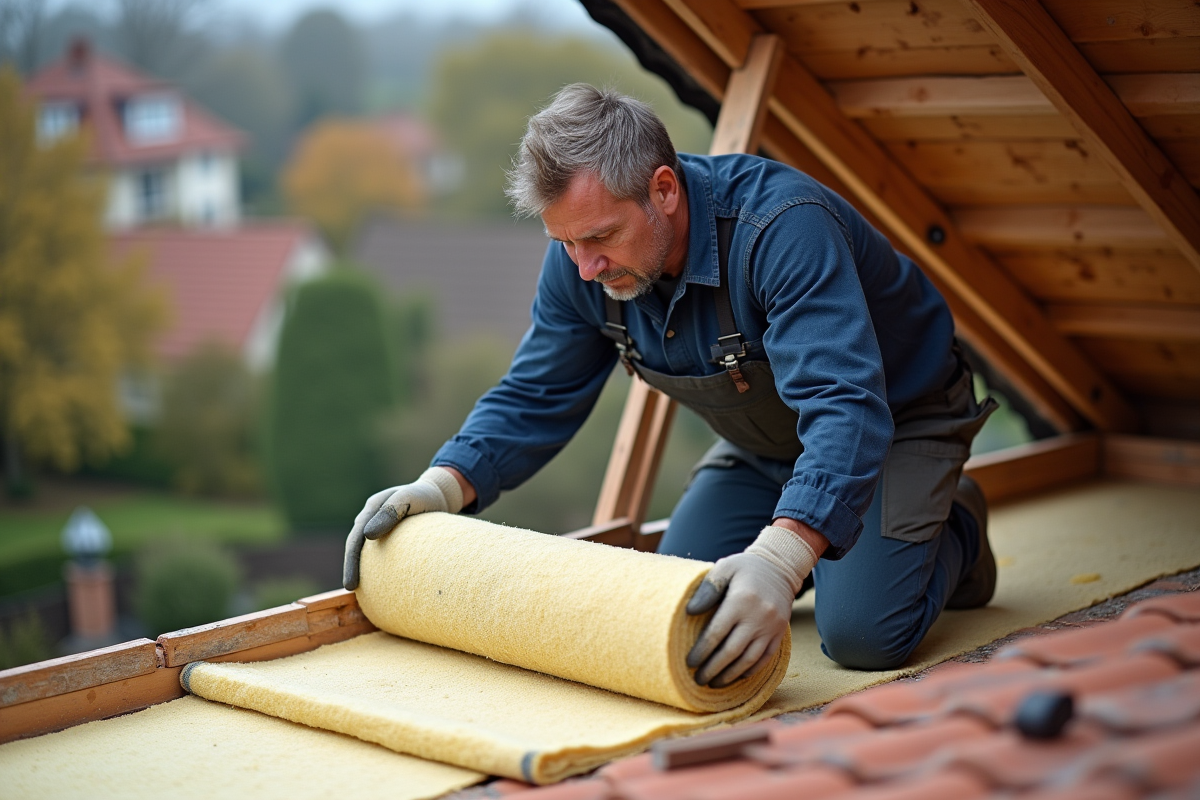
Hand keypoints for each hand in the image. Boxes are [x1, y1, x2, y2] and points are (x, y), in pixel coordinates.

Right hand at [342, 467, 465, 589]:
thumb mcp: (408, 498)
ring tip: (362, 591)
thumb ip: (390, 512)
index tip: (351, 582)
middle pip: (356, 546)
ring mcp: (380, 526)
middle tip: (351, 588)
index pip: (355, 537)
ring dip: (363, 568)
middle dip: (352, 567)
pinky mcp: (391, 535)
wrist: (438, 495)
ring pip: (366, 550)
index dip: (351, 560)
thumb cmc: (424, 495)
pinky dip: (377, 566)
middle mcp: (372, 518)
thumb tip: (368, 535)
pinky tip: (381, 583)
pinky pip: (380, 552)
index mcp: (372, 508)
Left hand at [685, 524, 818, 686]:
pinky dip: (750, 670)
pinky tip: (737, 676)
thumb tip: (690, 611)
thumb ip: (708, 589)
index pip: (717, 633)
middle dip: (713, 669)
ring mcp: (771, 627)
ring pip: (749, 659)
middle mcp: (758, 617)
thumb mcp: (725, 568)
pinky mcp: (779, 633)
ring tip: (714, 683)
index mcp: (740, 601)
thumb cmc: (745, 568)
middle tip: (698, 679)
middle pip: (732, 651)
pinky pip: (765, 658)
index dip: (702, 651)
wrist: (779, 568)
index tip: (689, 663)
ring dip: (731, 675)